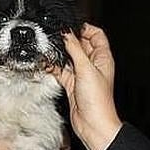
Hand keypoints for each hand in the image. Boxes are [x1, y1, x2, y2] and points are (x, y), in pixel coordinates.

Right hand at [49, 23, 121, 149]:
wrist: (93, 124)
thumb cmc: (98, 101)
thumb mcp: (86, 69)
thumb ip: (75, 49)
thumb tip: (66, 33)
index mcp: (103, 58)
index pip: (96, 35)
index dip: (84, 28)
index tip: (70, 25)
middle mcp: (93, 65)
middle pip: (80, 44)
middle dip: (68, 40)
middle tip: (56, 37)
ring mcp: (82, 74)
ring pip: (69, 58)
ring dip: (59, 54)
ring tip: (49, 50)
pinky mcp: (72, 84)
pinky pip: (61, 71)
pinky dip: (54, 67)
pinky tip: (47, 65)